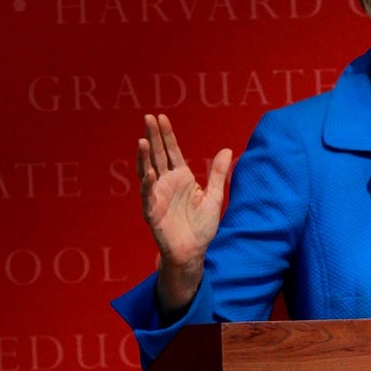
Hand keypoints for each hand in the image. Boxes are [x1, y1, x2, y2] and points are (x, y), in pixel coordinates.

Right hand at [136, 113, 233, 312]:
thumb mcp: (214, 197)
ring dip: (144, 157)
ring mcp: (157, 196)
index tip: (161, 118)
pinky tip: (148, 172)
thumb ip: (219, 174)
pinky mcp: (152, 212)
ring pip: (148, 172)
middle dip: (153, 138)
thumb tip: (227, 150)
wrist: (193, 252)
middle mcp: (166, 184)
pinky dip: (147, 184)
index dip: (167, 135)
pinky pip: (148, 196)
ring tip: (142, 140)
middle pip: (158, 156)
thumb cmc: (201, 226)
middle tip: (148, 118)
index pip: (172, 152)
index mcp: (181, 178)